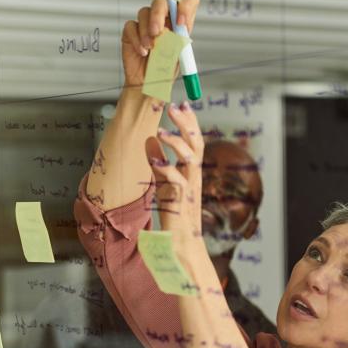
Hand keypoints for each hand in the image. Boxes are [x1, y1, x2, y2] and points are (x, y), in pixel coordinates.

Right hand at [120, 0, 200, 87]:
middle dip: (159, 14)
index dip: (186, 5)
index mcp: (181, 22)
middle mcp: (164, 18)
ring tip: (150, 49)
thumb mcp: (177, 57)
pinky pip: (131, 25)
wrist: (149, 83)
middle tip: (157, 32)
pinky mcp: (132, 30)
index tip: (182, 23)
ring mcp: (146, 22)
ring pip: (144, 12)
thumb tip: (168, 30)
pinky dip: (137, 39)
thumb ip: (176, 42)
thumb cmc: (166, 69)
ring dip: (147, 31)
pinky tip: (142, 52)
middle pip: (162, 1)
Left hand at [146, 103, 203, 244]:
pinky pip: (177, 182)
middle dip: (186, 124)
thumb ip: (160, 163)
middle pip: (197, 145)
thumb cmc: (174, 215)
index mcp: (192, 172)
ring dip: (177, 144)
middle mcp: (194, 178)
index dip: (190, 122)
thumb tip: (150, 142)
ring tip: (162, 132)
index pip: (195, 141)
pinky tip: (155, 163)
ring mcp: (190, 189)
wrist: (180, 244)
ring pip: (191, 160)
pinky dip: (167, 170)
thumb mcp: (165, 184)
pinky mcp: (181, 202)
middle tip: (174, 106)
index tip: (182, 103)